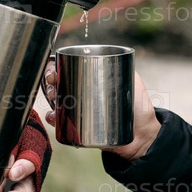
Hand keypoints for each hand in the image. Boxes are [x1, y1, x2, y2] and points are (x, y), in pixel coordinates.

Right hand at [42, 69, 160, 162]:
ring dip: (49, 99)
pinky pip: (62, 125)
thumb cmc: (139, 108)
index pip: (70, 72)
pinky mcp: (79, 131)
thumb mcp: (133, 83)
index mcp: (92, 83)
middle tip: (53, 85)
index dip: (57, 69)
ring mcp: (80, 114)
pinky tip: (53, 116)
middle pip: (59, 86)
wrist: (142, 136)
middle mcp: (82, 97)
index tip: (54, 70)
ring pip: (57, 103)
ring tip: (53, 99)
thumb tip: (117, 55)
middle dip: (50, 83)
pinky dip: (54, 120)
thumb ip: (126, 68)